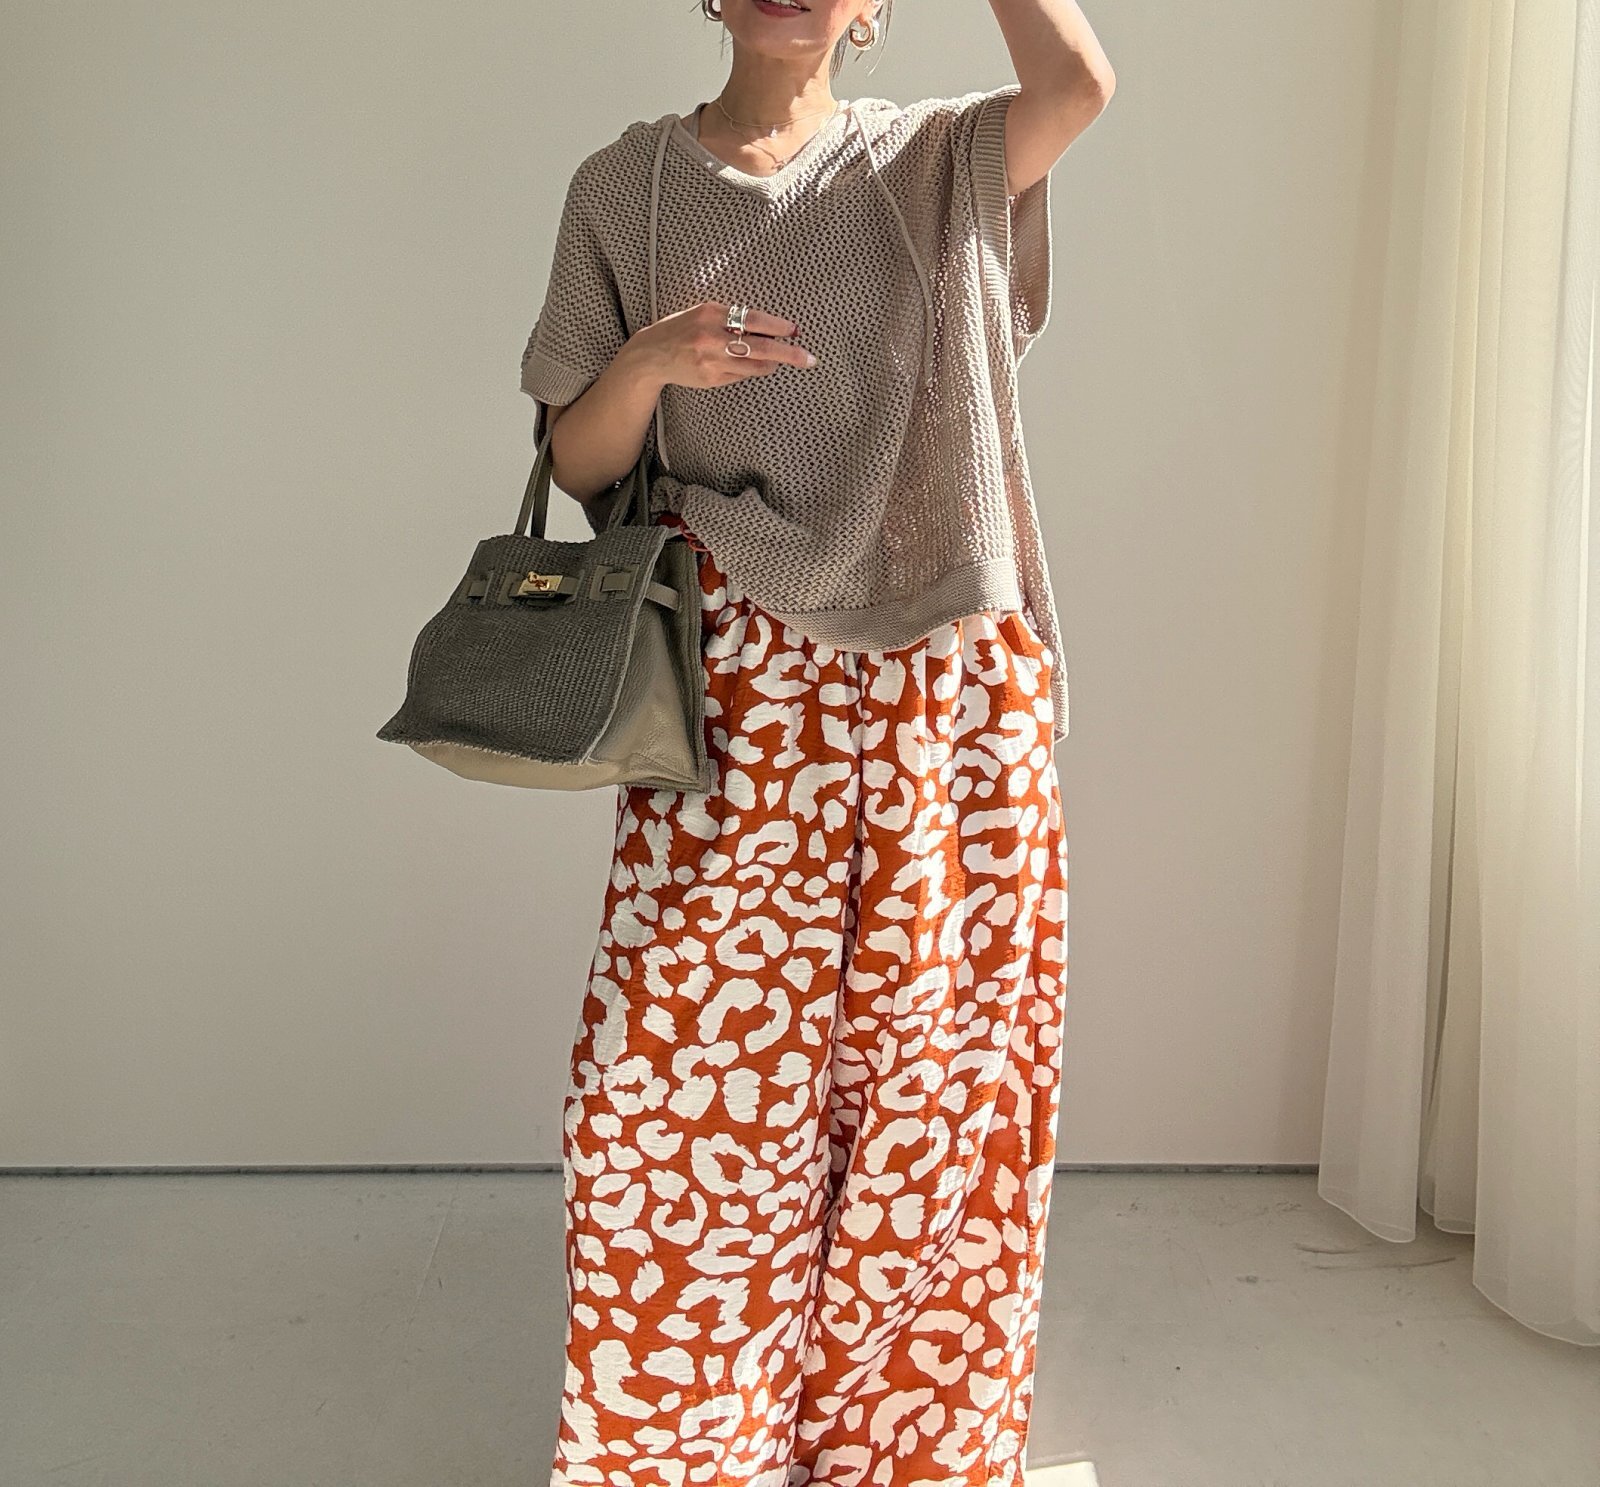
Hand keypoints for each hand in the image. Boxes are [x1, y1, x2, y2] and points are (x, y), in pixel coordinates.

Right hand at [631, 301, 818, 389]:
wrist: (652, 354)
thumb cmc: (683, 329)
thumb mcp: (705, 313)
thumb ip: (733, 318)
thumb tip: (770, 330)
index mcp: (711, 313)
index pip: (753, 319)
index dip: (778, 326)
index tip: (795, 330)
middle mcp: (711, 337)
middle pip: (760, 346)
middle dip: (788, 353)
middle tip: (809, 359)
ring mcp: (710, 361)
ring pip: (753, 366)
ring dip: (772, 364)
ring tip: (780, 361)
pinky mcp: (710, 379)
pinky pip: (740, 375)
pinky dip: (751, 370)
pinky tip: (752, 365)